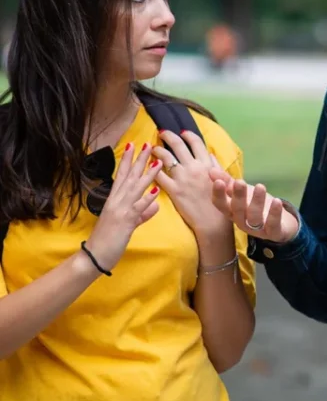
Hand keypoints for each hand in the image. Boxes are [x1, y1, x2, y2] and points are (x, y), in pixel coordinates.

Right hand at [85, 142, 160, 269]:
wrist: (94, 256)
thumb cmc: (108, 240)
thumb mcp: (127, 225)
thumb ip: (141, 214)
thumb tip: (155, 207)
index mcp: (114, 200)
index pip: (122, 176)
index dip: (128, 160)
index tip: (133, 145)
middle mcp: (116, 202)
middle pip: (129, 177)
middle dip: (139, 160)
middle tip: (147, 144)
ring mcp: (120, 210)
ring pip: (135, 188)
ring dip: (147, 174)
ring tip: (158, 162)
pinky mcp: (125, 222)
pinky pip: (138, 209)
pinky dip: (147, 200)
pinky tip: (156, 191)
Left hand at [152, 130, 230, 237]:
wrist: (212, 221)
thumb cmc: (221, 201)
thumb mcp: (223, 180)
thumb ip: (216, 166)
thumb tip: (210, 154)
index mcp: (207, 164)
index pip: (196, 143)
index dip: (188, 135)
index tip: (182, 132)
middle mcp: (194, 168)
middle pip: (178, 145)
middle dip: (168, 136)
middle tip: (161, 133)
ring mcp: (182, 178)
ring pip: (165, 158)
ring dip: (157, 150)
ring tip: (152, 148)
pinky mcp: (173, 190)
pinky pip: (160, 176)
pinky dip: (153, 169)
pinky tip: (149, 166)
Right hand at [209, 169, 298, 243]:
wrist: (281, 225)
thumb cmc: (256, 206)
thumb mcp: (243, 192)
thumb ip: (228, 182)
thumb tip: (211, 170)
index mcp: (232, 212)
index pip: (221, 205)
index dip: (219, 195)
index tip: (219, 182)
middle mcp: (242, 221)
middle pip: (237, 210)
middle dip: (238, 196)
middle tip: (240, 182)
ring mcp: (257, 229)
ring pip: (254, 217)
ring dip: (257, 202)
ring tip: (260, 186)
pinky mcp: (273, 232)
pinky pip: (273, 225)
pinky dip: (274, 213)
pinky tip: (277, 201)